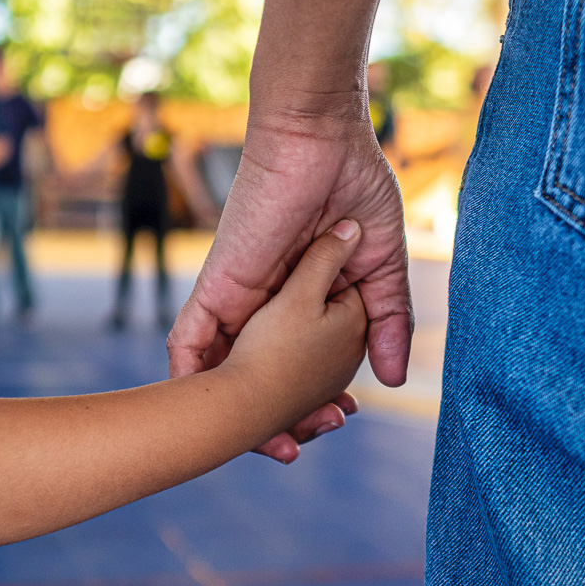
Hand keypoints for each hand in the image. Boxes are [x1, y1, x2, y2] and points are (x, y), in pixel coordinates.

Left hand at [168, 111, 411, 462]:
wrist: (322, 136)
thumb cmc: (352, 185)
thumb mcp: (380, 267)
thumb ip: (387, 319)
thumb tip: (396, 376)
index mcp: (299, 302)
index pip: (292, 366)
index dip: (308, 403)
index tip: (336, 423)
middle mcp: (263, 306)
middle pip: (251, 377)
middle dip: (273, 422)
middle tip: (301, 449)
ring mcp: (237, 296)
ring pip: (216, 370)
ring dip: (232, 413)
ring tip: (269, 447)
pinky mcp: (218, 283)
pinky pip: (188, 338)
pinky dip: (191, 376)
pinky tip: (198, 415)